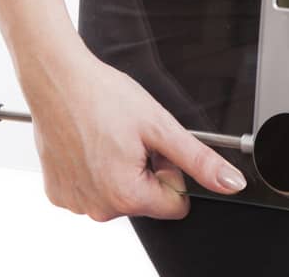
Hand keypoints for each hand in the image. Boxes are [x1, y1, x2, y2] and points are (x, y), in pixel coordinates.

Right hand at [20, 41, 246, 221]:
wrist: (56, 77)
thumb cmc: (103, 95)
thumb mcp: (159, 124)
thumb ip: (198, 159)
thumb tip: (232, 184)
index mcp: (127, 196)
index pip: (175, 203)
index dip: (171, 170)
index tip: (153, 145)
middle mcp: (98, 209)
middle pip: (145, 199)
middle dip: (145, 169)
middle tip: (128, 135)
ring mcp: (75, 204)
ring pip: (117, 194)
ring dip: (119, 168)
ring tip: (106, 135)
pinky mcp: (58, 193)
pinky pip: (90, 189)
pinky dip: (93, 169)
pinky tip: (87, 142)